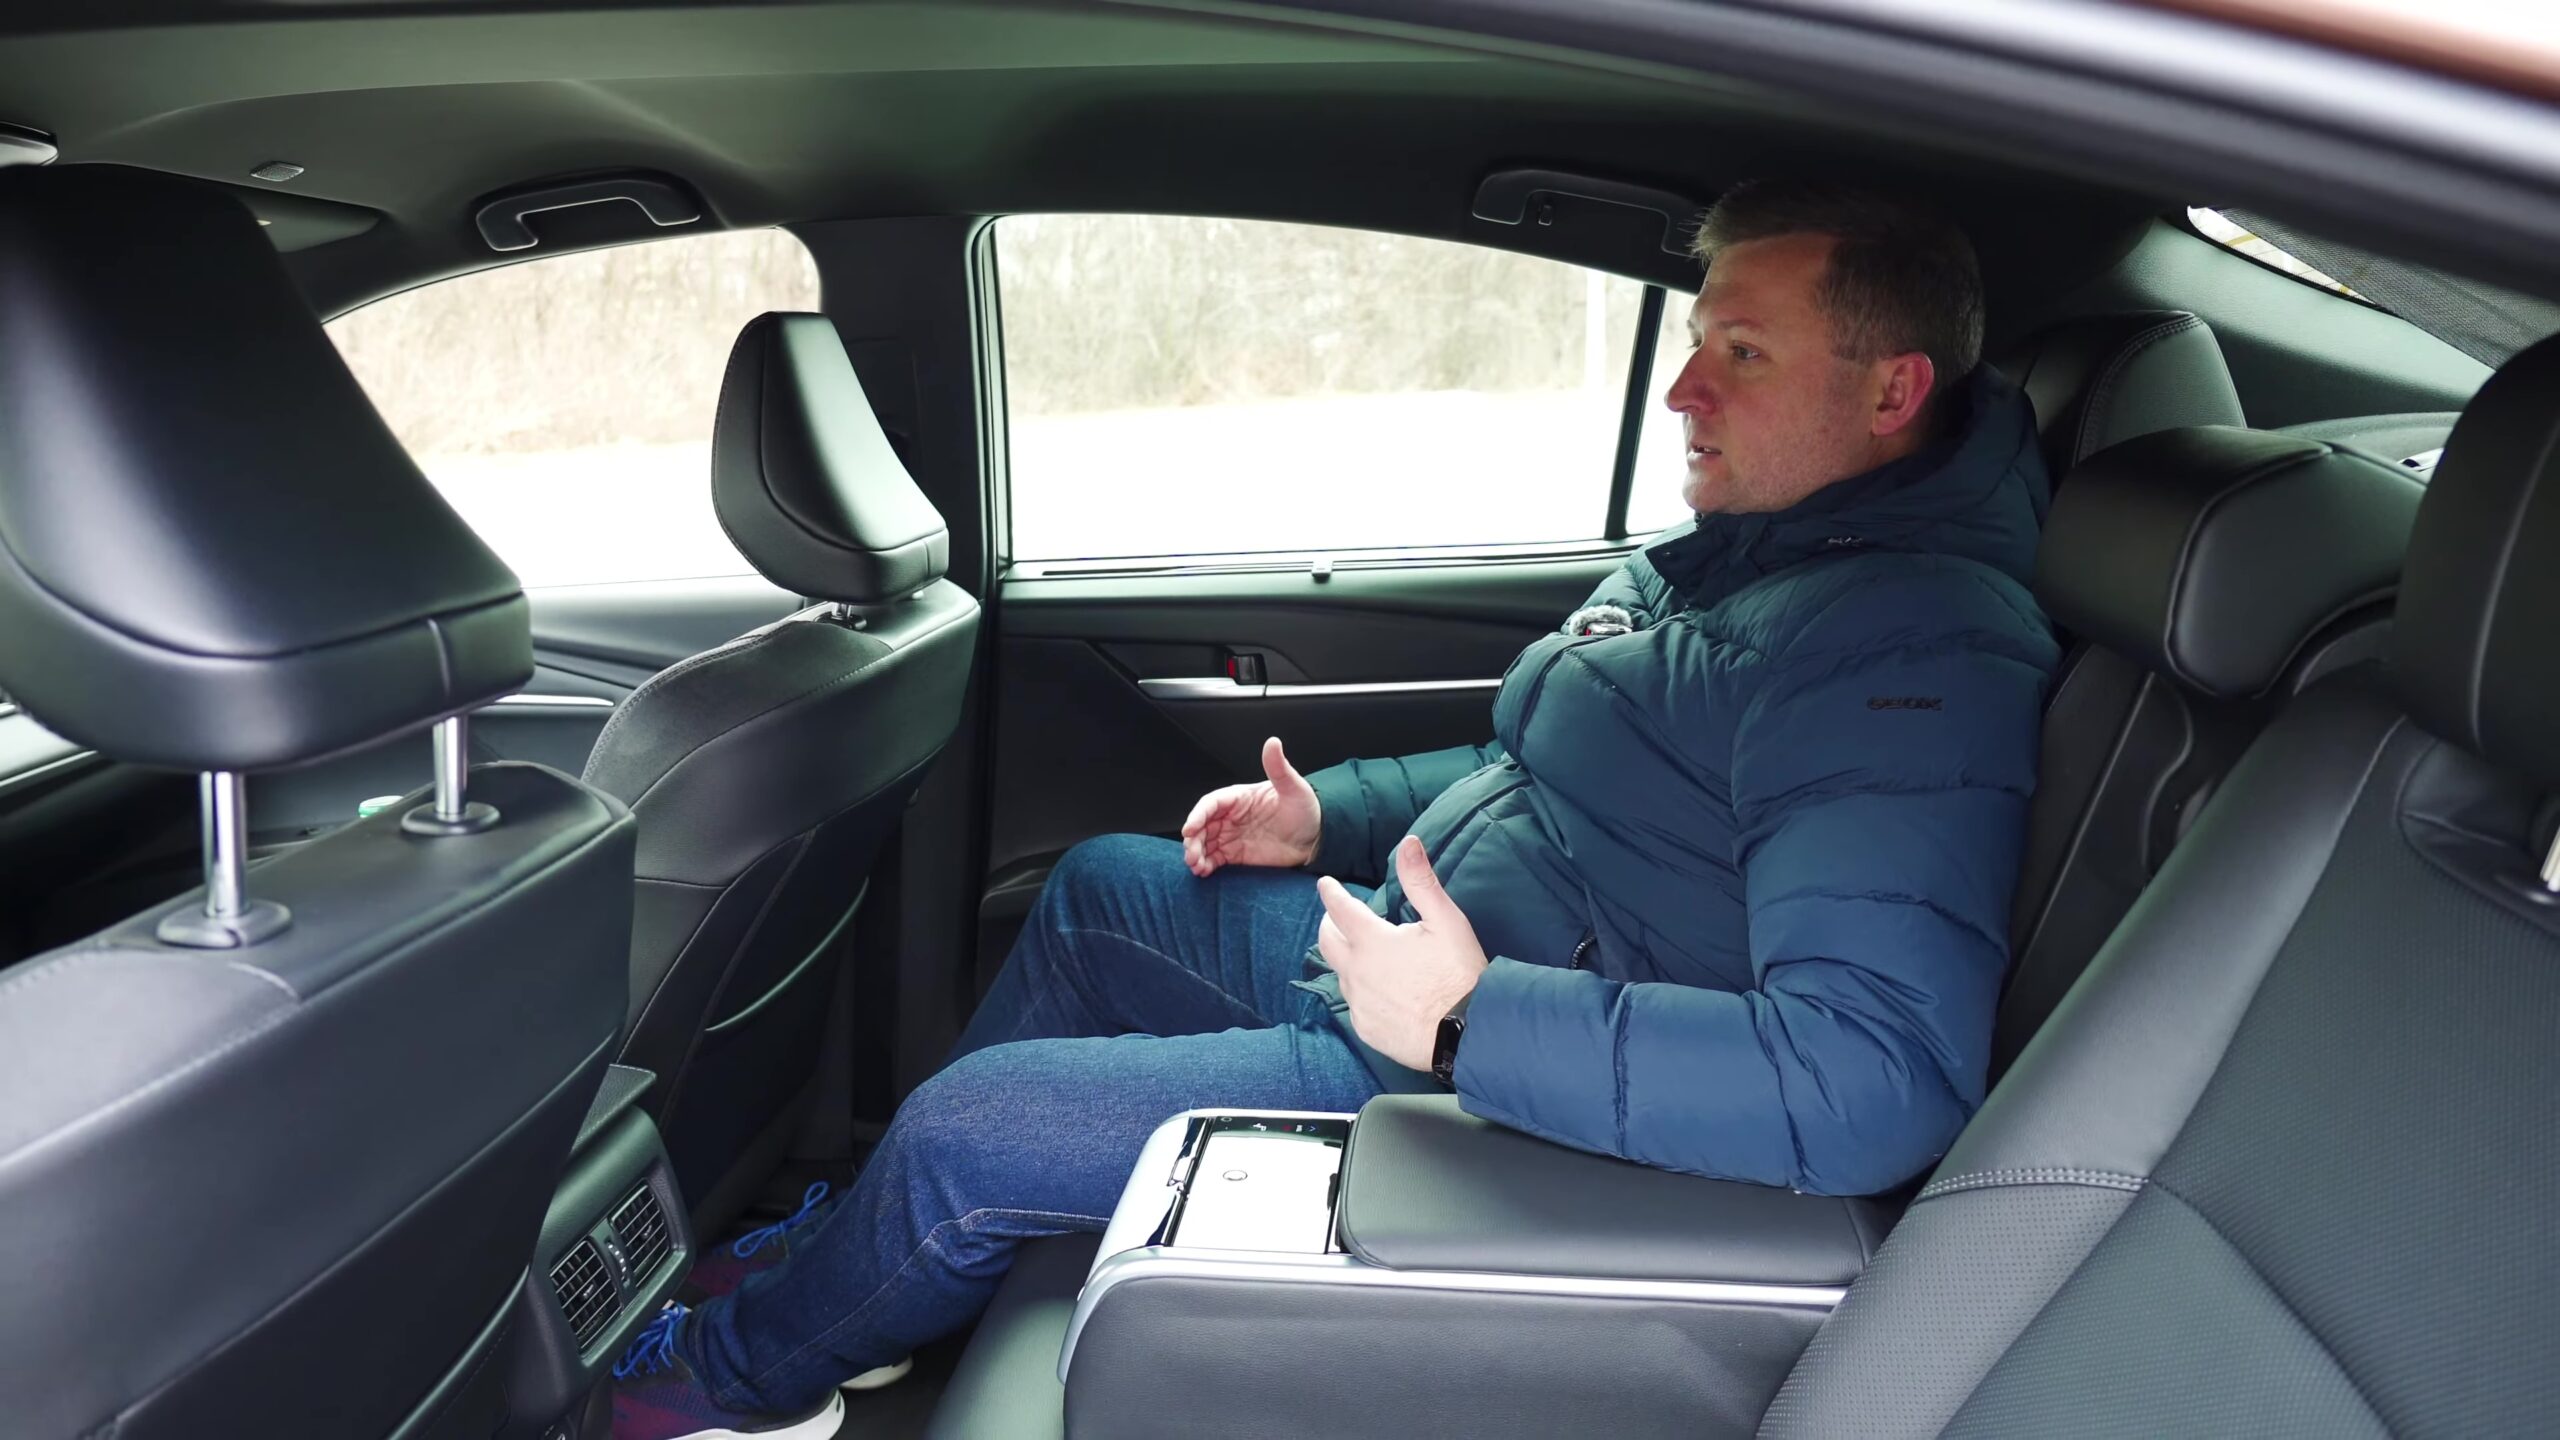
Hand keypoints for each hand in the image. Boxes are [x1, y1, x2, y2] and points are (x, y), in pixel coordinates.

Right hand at [1182, 736, 1321, 876]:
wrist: (1317, 838)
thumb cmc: (1305, 809)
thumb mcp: (1294, 788)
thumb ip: (1279, 768)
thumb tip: (1273, 742)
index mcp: (1239, 797)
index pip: (1212, 803)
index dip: (1198, 815)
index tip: (1190, 829)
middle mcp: (1231, 815)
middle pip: (1203, 825)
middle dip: (1193, 839)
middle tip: (1191, 855)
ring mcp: (1232, 835)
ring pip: (1205, 842)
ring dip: (1196, 853)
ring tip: (1196, 866)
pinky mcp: (1236, 853)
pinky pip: (1214, 858)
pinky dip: (1206, 864)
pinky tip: (1203, 871)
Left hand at [1315, 836, 1488, 1071]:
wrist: (1468, 1033)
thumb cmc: (1459, 973)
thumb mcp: (1446, 921)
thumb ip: (1421, 881)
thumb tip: (1408, 843)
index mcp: (1371, 942)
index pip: (1339, 909)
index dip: (1331, 892)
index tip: (1326, 884)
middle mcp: (1356, 973)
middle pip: (1327, 942)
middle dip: (1328, 924)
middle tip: (1336, 917)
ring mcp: (1359, 1004)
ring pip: (1340, 975)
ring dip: (1346, 959)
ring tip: (1363, 954)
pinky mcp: (1366, 1029)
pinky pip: (1355, 1004)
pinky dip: (1361, 991)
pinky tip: (1379, 991)